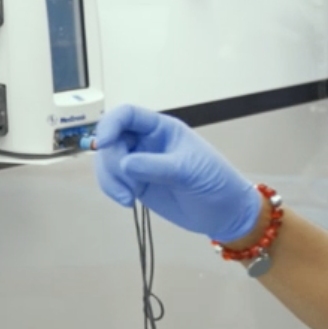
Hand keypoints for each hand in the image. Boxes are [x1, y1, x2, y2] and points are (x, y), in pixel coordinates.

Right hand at [92, 105, 263, 242]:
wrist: (224, 213)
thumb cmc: (215, 182)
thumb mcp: (189, 171)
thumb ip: (156, 166)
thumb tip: (124, 163)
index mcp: (162, 128)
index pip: (127, 115)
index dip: (110, 124)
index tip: (103, 143)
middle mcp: (146, 142)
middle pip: (111, 139)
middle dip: (111, 161)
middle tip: (128, 184)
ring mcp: (139, 163)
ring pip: (107, 161)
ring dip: (110, 179)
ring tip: (128, 198)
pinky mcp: (136, 183)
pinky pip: (112, 180)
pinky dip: (112, 190)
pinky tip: (128, 201)